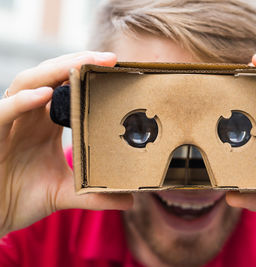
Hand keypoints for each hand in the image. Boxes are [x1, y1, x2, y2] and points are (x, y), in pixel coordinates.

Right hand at [0, 51, 132, 236]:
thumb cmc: (22, 196)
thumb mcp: (65, 193)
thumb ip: (96, 194)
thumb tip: (130, 200)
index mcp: (46, 122)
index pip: (68, 88)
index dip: (88, 76)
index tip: (117, 70)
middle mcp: (30, 115)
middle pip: (51, 76)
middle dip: (78, 62)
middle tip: (108, 58)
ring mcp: (10, 121)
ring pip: (28, 83)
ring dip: (54, 70)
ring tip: (83, 64)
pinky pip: (4, 111)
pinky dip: (22, 100)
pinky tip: (46, 94)